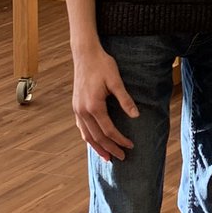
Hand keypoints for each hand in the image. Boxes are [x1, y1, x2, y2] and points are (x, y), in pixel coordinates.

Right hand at [71, 45, 138, 161]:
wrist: (85, 54)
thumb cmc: (102, 65)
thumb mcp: (116, 81)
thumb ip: (125, 99)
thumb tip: (136, 115)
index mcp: (94, 106)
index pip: (109, 130)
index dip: (120, 140)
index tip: (130, 146)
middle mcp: (82, 111)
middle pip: (97, 137)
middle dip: (110, 149)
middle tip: (122, 158)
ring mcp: (77, 109)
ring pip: (86, 135)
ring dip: (97, 147)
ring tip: (107, 157)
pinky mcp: (76, 106)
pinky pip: (81, 127)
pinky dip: (88, 137)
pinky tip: (93, 142)